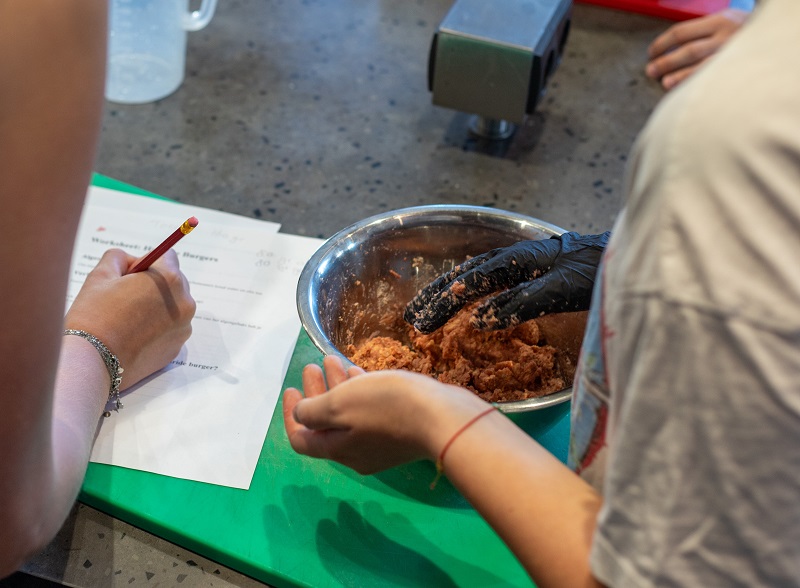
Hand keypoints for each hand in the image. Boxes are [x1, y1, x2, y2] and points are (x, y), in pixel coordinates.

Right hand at [64, 248, 195, 388]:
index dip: (147, 262)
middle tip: (124, 296)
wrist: (92, 361)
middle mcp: (185, 303)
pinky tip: (132, 335)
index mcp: (169, 280)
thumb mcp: (100, 275)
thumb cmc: (94, 315)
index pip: (167, 256)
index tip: (130, 273)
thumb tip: (131, 260)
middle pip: (173, 282)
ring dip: (156, 306)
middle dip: (153, 284)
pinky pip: (170, 329)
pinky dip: (156, 328)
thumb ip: (118, 258)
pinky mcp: (176, 348)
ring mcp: (183, 328)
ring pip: (172, 307)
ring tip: (126, 318)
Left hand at [283, 355, 488, 474]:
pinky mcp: (400, 433)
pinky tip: (360, 371)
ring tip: (332, 359)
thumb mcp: (340, 404)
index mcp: (337, 449)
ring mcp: (380, 445)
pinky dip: (360, 392)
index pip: (301, 439)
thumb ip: (313, 411)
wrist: (443, 418)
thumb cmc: (386, 407)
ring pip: (348, 415)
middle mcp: (355, 453)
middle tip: (311, 367)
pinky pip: (369, 413)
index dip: (289, 415)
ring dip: (336, 387)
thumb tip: (302, 415)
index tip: (290, 388)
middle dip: (314, 393)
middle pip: (324, 425)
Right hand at [404, 231, 608, 333]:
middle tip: (413, 320)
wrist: (618, 258)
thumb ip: (521, 303)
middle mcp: (509, 258)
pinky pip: (484, 281)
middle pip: (463, 276)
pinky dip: (464, 291)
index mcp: (516, 259)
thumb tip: (480, 320)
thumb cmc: (593, 272)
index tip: (427, 320)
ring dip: (444, 294)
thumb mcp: (560, 290)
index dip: (448, 300)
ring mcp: (515, 264)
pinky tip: (457, 302)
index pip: (472, 280)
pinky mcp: (522, 273)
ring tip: (421, 312)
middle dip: (436, 297)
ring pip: (470, 277)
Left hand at [645, 8, 749, 90]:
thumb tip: (671, 48)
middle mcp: (726, 36)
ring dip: (678, 76)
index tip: (651, 53)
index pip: (681, 32)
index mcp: (719, 21)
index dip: (662, 43)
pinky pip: (711, 79)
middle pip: (687, 50)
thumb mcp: (726, 23)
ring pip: (699, 67)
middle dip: (665, 62)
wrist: (779, 40)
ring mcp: (733, 54)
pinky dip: (695, 85)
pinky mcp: (737, 70)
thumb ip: (703, 32)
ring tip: (664, 82)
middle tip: (651, 71)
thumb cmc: (744, 33)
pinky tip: (683, 92)